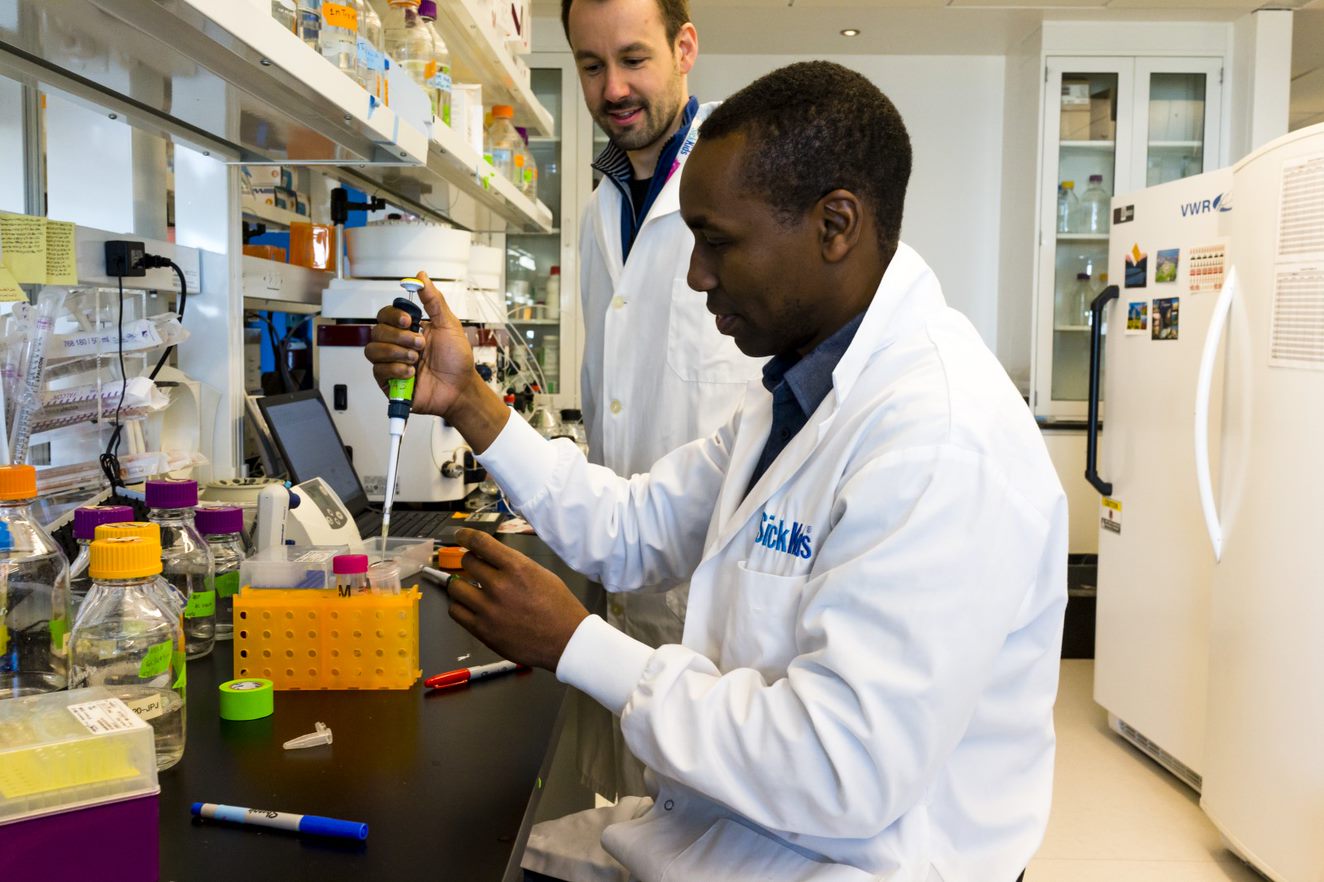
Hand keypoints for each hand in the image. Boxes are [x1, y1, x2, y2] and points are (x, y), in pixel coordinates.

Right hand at [364, 271, 475, 420]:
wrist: (460, 388)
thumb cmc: (457, 360)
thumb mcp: (449, 325)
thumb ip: (433, 301)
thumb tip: (421, 276)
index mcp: (409, 329)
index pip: (386, 314)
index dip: (393, 315)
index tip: (408, 320)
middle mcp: (398, 344)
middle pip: (377, 330)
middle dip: (399, 336)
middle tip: (420, 344)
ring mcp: (392, 362)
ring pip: (373, 350)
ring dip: (396, 352)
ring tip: (416, 359)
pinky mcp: (389, 381)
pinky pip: (378, 370)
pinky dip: (396, 369)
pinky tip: (412, 373)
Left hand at [446, 529, 590, 670]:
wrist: (566, 641)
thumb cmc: (559, 608)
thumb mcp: (541, 574)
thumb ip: (513, 565)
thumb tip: (490, 560)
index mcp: (517, 568)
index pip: (480, 542)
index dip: (466, 535)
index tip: (461, 535)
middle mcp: (500, 586)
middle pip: (467, 562)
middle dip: (471, 562)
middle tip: (476, 568)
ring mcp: (489, 609)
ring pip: (455, 587)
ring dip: (461, 584)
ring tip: (470, 588)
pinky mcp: (482, 630)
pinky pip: (456, 611)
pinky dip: (460, 606)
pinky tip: (470, 606)